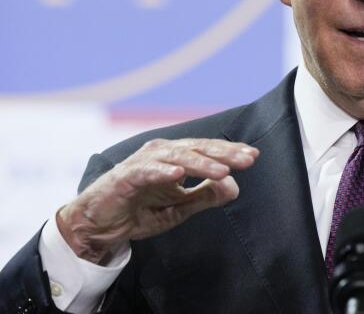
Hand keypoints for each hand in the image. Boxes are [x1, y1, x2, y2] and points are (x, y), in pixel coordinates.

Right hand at [57, 138, 258, 264]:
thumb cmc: (138, 211)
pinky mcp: (126, 176)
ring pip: (178, 156)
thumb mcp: (179, 208)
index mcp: (176, 158)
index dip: (230, 152)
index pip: (208, 151)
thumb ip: (205, 197)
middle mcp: (162, 154)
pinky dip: (163, 171)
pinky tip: (179, 173)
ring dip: (202, 163)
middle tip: (247, 159)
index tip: (254, 156)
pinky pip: (147, 170)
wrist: (98, 226)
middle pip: (198, 149)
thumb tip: (234, 186)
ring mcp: (144, 162)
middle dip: (224, 154)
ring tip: (223, 171)